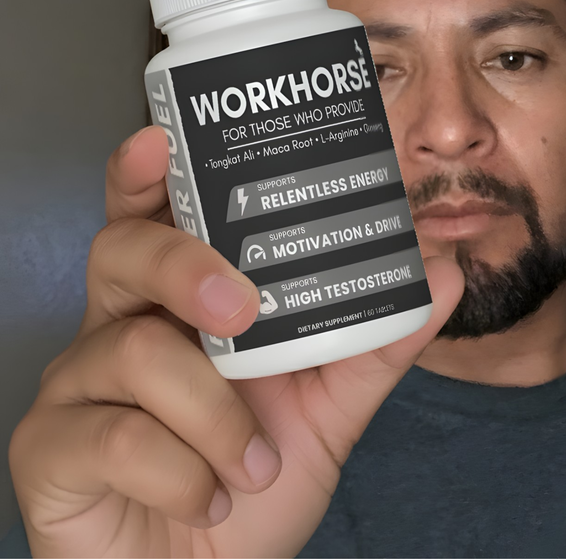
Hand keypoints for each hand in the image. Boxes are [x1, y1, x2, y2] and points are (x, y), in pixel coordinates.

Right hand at [9, 125, 463, 557]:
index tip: (161, 139)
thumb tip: (443, 272)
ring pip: (131, 353)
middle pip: (123, 252)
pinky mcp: (49, 449)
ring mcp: (76, 386)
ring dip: (214, 416)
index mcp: (178, 300)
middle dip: (184, 267)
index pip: (152, 216)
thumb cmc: (255, 478)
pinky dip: (183, 474)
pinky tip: (208, 499)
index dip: (145, 172)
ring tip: (254, 465)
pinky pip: (112, 438)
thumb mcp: (328, 404)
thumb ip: (376, 340)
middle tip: (242, 310)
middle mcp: (119, 325)